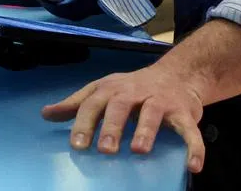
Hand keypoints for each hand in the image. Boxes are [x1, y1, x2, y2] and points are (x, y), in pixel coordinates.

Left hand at [41, 62, 206, 172]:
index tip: (76, 144)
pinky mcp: (184, 112)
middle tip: (105, 149)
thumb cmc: (133, 88)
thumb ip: (77, 103)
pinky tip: (193, 166)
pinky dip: (194, 147)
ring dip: (147, 130)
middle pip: (122, 105)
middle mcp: (136, 92)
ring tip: (139, 150)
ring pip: (154, 113)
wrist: (178, 74)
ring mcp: (161, 101)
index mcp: (113, 88)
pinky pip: (190, 129)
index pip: (95, 102)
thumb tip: (46, 114)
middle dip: (113, 125)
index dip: (85, 122)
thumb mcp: (103, 90)